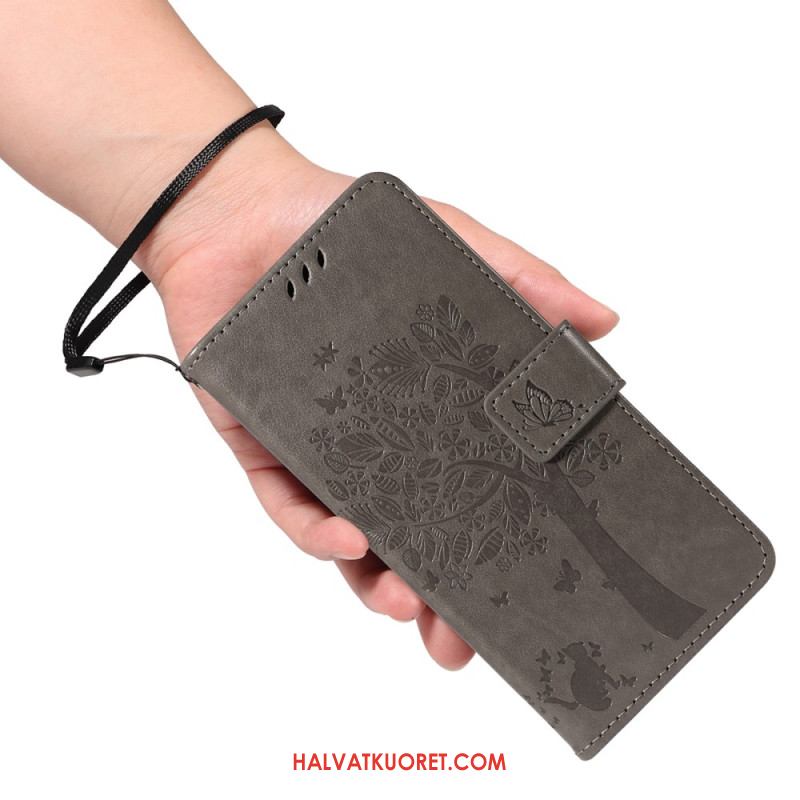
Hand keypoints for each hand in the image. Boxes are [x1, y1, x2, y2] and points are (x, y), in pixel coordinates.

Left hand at [137, 130, 618, 669]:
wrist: (246, 210)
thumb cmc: (351, 232)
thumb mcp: (454, 250)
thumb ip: (524, 283)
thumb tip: (605, 323)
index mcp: (425, 413)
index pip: (470, 490)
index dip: (494, 542)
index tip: (525, 587)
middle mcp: (376, 444)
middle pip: (410, 535)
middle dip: (433, 596)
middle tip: (458, 641)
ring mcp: (318, 452)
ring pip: (350, 538)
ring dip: (377, 580)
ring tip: (407, 604)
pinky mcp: (260, 446)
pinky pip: (285, 503)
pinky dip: (315, 529)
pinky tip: (348, 540)